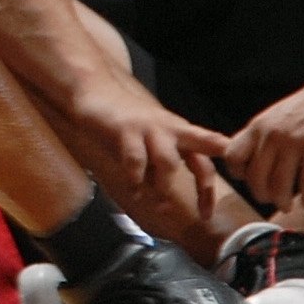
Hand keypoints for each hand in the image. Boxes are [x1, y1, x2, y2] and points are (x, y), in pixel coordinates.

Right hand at [70, 72, 229, 228]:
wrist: (95, 89)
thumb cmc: (124, 122)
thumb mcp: (149, 142)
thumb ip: (159, 167)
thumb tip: (166, 200)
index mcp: (179, 133)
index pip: (204, 160)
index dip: (209, 188)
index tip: (207, 214)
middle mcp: (169, 129)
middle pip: (201, 148)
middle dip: (205, 182)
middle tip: (203, 214)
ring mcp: (149, 128)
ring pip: (168, 161)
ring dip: (164, 189)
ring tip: (159, 207)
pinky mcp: (126, 129)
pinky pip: (135, 160)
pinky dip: (135, 180)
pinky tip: (133, 192)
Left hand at [221, 66, 303, 215]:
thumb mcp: (277, 117)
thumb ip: (262, 137)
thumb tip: (247, 162)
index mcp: (258, 126)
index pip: (232, 157)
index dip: (238, 175)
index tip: (251, 182)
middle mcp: (272, 134)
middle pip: (254, 178)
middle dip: (262, 195)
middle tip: (273, 201)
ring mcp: (295, 141)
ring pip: (279, 186)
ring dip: (283, 202)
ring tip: (289, 206)